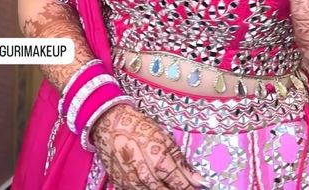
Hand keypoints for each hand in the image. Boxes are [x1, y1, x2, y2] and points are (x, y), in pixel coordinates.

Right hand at [91, 103, 208, 189]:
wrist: (109, 124)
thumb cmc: (138, 127)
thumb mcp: (163, 138)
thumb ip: (181, 162)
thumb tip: (199, 180)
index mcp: (158, 159)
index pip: (179, 183)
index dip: (189, 187)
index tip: (198, 188)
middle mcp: (144, 174)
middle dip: (175, 189)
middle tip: (182, 185)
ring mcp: (131, 182)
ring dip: (162, 189)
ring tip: (167, 182)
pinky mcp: (121, 186)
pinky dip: (148, 189)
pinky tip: (153, 183)